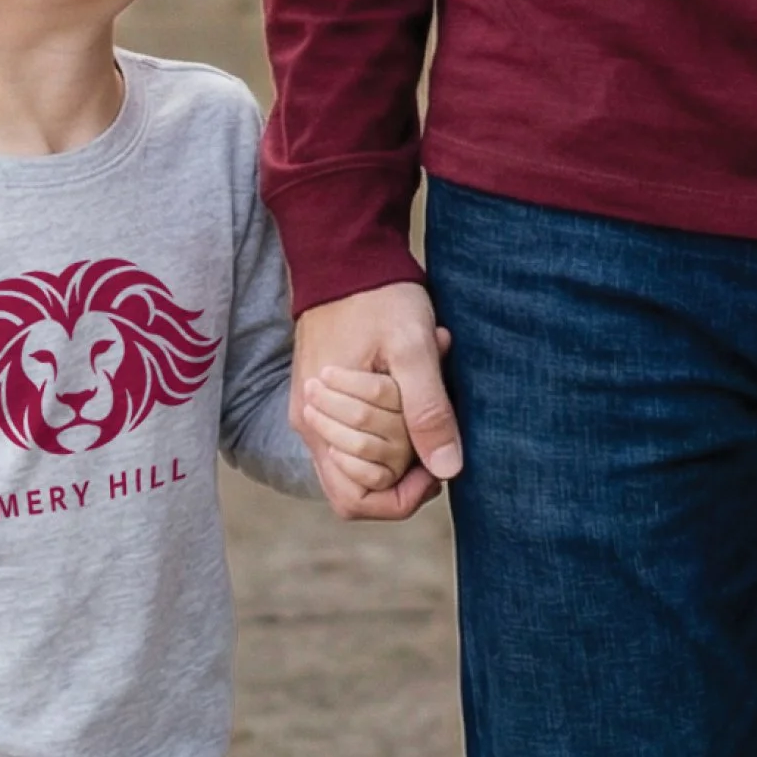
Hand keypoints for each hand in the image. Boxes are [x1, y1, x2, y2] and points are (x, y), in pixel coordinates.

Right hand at [290, 281, 459, 519]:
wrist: (345, 255)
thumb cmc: (378, 297)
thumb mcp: (413, 350)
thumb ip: (427, 410)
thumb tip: (447, 470)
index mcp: (322, 421)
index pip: (357, 500)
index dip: (402, 496)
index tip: (433, 462)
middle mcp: (310, 426)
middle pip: (357, 488)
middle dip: (402, 470)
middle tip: (433, 429)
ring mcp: (313, 413)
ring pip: (356, 464)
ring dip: (396, 445)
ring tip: (420, 401)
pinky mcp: (322, 399)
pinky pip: (353, 436)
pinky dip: (386, 424)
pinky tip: (406, 388)